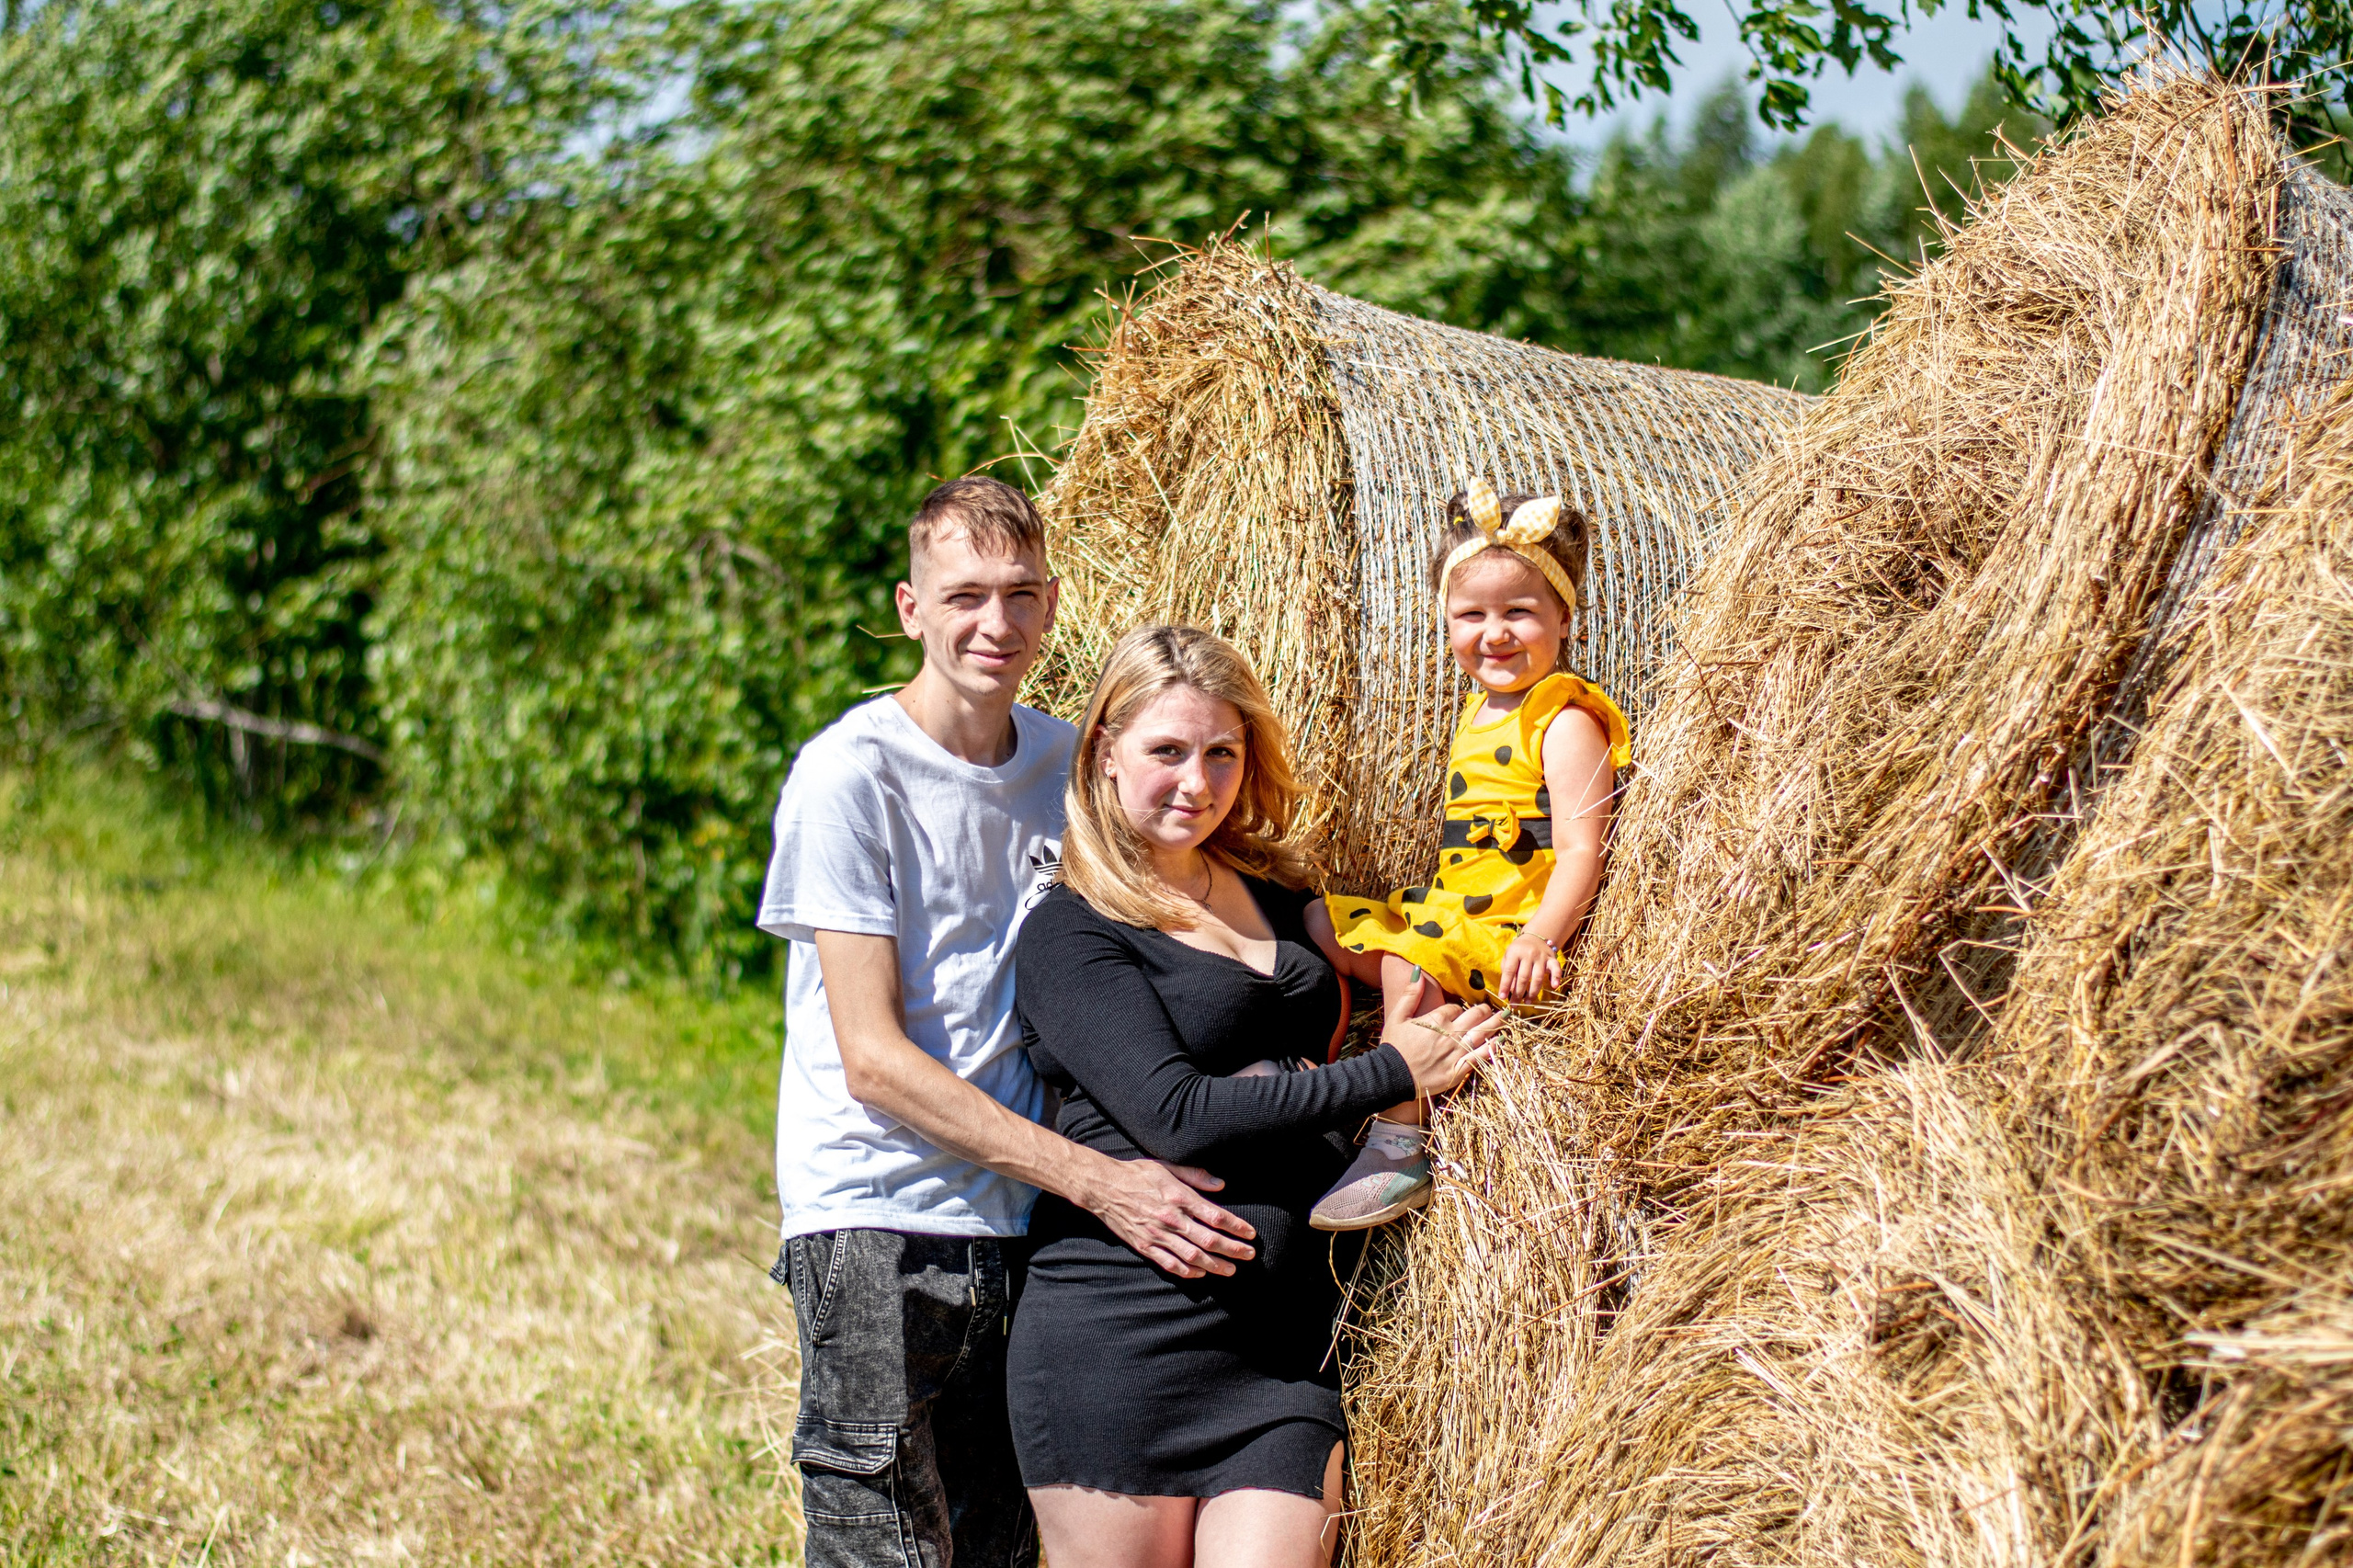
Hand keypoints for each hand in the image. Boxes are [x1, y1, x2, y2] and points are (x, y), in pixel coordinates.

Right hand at [1076, 1154, 1256, 1277]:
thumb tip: (1221, 1185)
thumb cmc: (1137, 1174)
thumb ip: (1195, 1176)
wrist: (1103, 1187)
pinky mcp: (1145, 1246)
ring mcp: (1157, 1235)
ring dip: (1215, 1265)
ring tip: (1231, 1270)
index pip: (1215, 1215)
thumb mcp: (1167, 1166)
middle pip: (1209, 1240)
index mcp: (1179, 1197)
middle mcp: (1171, 1218)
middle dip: (1232, 1249)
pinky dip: (1188, 1272)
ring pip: (1192, 1256)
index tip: (1250, 1233)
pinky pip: (1170, 1264)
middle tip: (1249, 1255)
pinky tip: (1201, 1273)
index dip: (1236, 1227)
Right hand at [1381, 972, 1505, 1096]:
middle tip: (1491, 1009)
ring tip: (1505, 1018)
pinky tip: (1499, 1042)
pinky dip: (1491, 1049)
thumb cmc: (1393, 1046)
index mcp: (1437, 1019)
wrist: (1391, 1077)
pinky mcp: (1458, 1070)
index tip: (1460, 1011)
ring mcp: (1456, 1052)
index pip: (1456, 1008)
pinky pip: (1479, 1058)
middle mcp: (1450, 1034)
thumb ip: (1410, 994)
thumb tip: (1417, 971)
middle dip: (1484, 1011)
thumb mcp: (1397, 1016)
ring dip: (1495, 1025)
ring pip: (1482, 1035)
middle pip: (1475, 1017)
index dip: (1459, 1009)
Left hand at [1497, 933, 1561, 1001]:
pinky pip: (1556, 968)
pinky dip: (1556, 977)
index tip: (1502, 997)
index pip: (1509, 971)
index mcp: (1515, 953)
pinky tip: (1554, 986)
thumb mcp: (1508, 957)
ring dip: (1533, 992)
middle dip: (1518, 993)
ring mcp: (1541, 957)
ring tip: (1527, 1002)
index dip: (1505, 985)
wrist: (1535, 937)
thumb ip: (1508, 972)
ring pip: (1538, 977)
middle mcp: (1529, 954)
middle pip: (1523, 977)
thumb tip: (1510, 991)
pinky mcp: (1552, 959)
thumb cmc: (1518, 951)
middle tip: (1515, 1004)